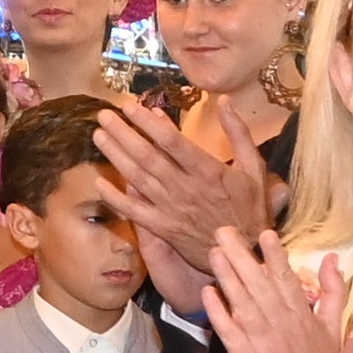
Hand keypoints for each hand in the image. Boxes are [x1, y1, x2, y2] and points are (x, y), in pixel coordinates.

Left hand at [90, 97, 269, 315]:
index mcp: (207, 170)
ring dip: (116, 156)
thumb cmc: (250, 208)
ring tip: (99, 136)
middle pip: (147, 156)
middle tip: (104, 115)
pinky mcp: (163, 228)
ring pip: (137, 179)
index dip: (147, 122)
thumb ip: (238, 132)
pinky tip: (98, 183)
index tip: (130, 107)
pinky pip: (134, 211)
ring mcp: (171, 209)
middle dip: (123, 134)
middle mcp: (185, 187)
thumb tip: (224, 100)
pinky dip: (115, 198)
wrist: (246, 251)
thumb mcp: (253, 167)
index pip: (171, 141)